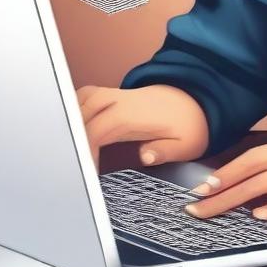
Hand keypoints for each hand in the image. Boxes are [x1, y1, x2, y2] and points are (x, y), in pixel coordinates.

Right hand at [77, 84, 209, 167]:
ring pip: (85, 97)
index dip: (86, 149)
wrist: (199, 103)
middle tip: (70, 159)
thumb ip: (165, 151)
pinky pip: (91, 96)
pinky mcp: (119, 99)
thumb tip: (145, 156)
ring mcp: (120, 97)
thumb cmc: (191, 125)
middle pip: (86, 106)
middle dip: (73, 132)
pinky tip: (74, 127)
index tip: (86, 170)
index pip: (99, 128)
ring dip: (72, 116)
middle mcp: (124, 101)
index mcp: (136, 114)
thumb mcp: (187, 144)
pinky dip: (78, 107)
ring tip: (67, 145)